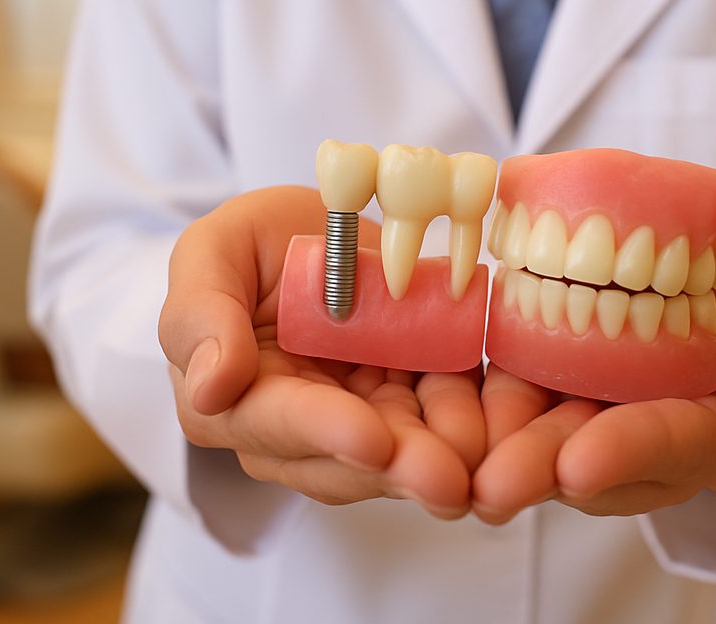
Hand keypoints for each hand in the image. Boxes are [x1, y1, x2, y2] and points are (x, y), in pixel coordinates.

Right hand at [158, 187, 486, 517]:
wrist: (308, 236)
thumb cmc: (245, 249)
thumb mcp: (211, 254)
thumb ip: (201, 315)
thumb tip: (209, 389)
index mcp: (238, 402)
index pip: (280, 423)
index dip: (326, 432)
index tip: (371, 440)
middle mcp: (301, 431)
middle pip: (352, 459)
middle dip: (404, 468)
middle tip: (450, 480)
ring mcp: (364, 419)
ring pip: (408, 451)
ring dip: (450, 459)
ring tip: (491, 465)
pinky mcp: (417, 400)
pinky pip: (451, 417)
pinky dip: (483, 425)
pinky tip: (514, 429)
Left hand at [471, 271, 715, 522]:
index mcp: (712, 434)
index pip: (671, 444)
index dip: (629, 452)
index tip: (582, 464)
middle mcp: (644, 442)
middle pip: (592, 459)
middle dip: (542, 471)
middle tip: (493, 485)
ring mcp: (590, 417)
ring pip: (540, 440)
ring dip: (497, 451)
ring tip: (453, 464)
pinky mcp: (547, 386)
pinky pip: (510, 401)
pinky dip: (478, 408)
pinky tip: (439, 411)